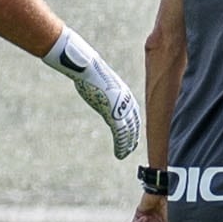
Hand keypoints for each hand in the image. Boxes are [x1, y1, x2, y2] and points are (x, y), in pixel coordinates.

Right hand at [44, 26, 142, 158]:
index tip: (133, 135)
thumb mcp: (100, 81)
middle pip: (134, 124)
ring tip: (124, 154)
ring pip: (129, 132)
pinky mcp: (114, 114)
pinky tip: (120, 153)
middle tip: (131, 148)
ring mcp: (121, 108)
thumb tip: (97, 87)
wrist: (88, 67)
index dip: (134, 126)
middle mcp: (127, 102)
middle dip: (133, 138)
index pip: (134, 114)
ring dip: (127, 145)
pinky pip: (121, 135)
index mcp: (125, 94)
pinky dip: (121, 146)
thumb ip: (103, 90)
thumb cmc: (89, 71)